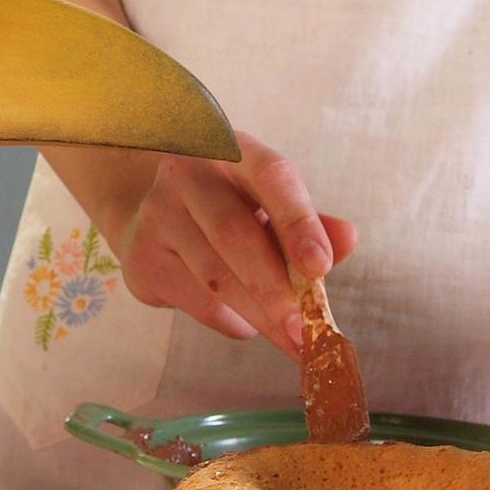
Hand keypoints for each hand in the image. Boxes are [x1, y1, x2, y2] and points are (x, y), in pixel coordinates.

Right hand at [98, 131, 356, 357]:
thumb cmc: (231, 205)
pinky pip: (197, 301)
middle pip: (234, 234)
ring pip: (216, 277)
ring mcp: (157, 215)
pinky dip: (232, 321)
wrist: (150, 209)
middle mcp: (188, 173)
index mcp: (234, 149)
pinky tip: (249, 323)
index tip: (321, 267)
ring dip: (261, 316)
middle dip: (276, 289)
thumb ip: (311, 222)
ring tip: (293, 340)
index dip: (298, 222)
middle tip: (307, 330)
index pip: (271, 177)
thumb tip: (347, 239)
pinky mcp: (141, 259)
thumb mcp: (271, 203)